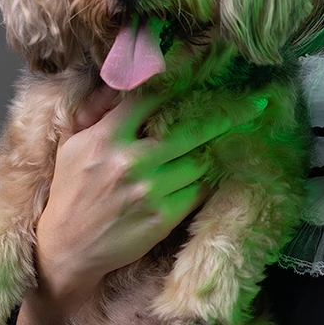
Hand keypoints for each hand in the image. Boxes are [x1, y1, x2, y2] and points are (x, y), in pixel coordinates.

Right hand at [16, 86, 266, 324]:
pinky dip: (203, 181)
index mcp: (106, 138)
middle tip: (256, 104)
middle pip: (191, 130)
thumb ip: (95, 111)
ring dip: (209, 154)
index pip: (150, 98)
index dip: (182, 83)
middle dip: (228, 115)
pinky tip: (203, 175)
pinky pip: (198, 190)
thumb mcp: (71, 146)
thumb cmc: (69, 193)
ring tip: (218, 147)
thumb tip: (118, 79)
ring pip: (199, 162)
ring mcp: (149, 191)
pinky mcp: (163, 217)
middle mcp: (130, 161)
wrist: (67, 249)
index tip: (209, 75)